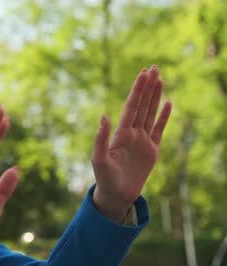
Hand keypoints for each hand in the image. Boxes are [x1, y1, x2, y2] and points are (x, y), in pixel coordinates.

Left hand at [91, 65, 171, 221]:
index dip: (137, 91)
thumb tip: (104, 115)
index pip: (131, 107)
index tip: (142, 74)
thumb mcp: (99, 159)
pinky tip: (167, 103)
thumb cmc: (104, 178)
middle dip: (147, 87)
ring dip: (155, 97)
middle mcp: (131, 134)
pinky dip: (163, 116)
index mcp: (120, 134)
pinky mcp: (152, 150)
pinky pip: (159, 130)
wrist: (116, 195)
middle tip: (153, 68)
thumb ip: (101, 138)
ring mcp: (142, 141)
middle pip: (141, 106)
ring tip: (159, 79)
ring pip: (150, 113)